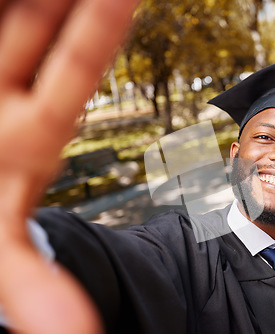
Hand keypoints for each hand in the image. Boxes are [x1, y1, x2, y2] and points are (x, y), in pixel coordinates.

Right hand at [0, 0, 137, 332]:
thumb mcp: (1, 251)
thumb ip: (33, 288)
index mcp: (34, 131)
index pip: (71, 72)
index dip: (94, 34)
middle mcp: (11, 92)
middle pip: (41, 26)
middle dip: (73, 4)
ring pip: (19, 22)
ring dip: (39, 3)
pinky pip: (5, 39)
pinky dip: (16, 17)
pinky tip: (30, 1)